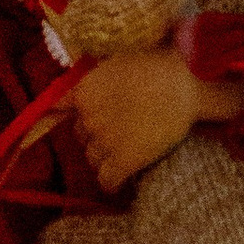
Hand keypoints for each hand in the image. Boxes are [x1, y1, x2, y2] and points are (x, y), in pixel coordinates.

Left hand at [71, 47, 243, 192]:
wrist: (184, 86)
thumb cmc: (158, 66)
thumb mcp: (118, 61)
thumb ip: (98, 75)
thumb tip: (79, 85)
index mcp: (84, 91)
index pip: (59, 108)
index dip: (76, 113)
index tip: (83, 117)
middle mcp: (88, 117)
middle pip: (81, 136)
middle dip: (96, 134)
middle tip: (119, 130)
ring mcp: (105, 141)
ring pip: (92, 159)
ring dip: (105, 157)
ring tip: (126, 150)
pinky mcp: (123, 161)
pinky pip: (107, 181)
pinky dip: (112, 182)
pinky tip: (123, 177)